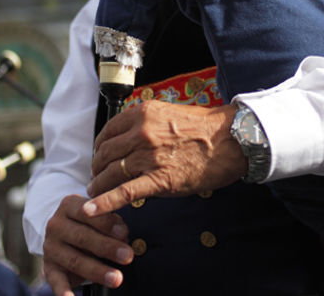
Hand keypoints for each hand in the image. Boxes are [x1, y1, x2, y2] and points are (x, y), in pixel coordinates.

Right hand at [42, 195, 132, 295]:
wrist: (62, 234)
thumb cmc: (89, 224)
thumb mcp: (98, 216)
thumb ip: (111, 223)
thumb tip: (123, 235)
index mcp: (68, 206)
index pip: (87, 212)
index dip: (106, 223)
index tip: (124, 233)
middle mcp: (56, 225)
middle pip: (82, 237)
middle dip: (107, 247)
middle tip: (127, 256)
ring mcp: (50, 247)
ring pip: (75, 260)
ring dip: (97, 271)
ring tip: (116, 278)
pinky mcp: (49, 267)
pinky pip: (56, 281)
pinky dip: (63, 291)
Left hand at [84, 101, 245, 216]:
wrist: (231, 140)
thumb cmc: (204, 128)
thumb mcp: (168, 114)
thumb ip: (145, 123)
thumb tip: (129, 137)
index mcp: (142, 114)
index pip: (107, 132)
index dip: (100, 147)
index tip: (99, 156)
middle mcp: (141, 133)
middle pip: (105, 154)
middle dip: (96, 167)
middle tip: (96, 176)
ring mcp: (148, 157)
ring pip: (110, 173)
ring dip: (98, 185)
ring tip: (94, 192)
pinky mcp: (159, 180)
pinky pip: (124, 193)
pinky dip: (104, 202)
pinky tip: (92, 210)